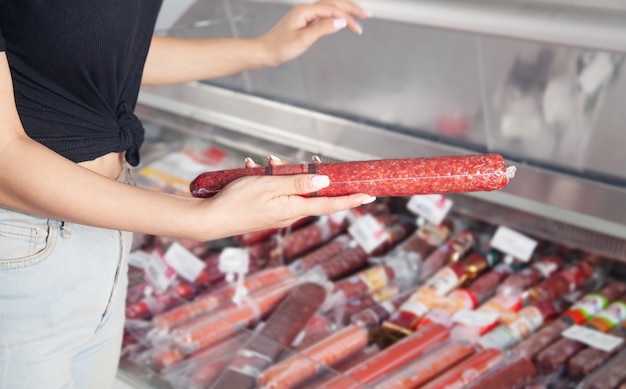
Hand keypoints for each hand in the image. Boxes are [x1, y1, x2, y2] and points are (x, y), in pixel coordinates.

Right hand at [201, 154, 373, 236]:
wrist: (210, 220)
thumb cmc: (237, 202)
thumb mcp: (269, 186)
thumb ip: (297, 183)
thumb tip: (324, 183)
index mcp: (293, 209)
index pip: (329, 205)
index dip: (350, 200)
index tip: (369, 196)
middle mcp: (289, 214)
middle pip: (311, 194)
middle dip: (311, 175)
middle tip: (313, 160)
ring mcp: (277, 214)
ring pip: (291, 189)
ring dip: (282, 172)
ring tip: (265, 161)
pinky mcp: (266, 211)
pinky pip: (275, 192)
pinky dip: (267, 178)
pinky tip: (251, 168)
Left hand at [258, 0, 369, 65]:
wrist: (264, 52)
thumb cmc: (278, 47)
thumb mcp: (302, 40)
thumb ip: (322, 29)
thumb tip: (340, 21)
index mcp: (304, 11)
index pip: (332, 10)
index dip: (347, 17)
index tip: (357, 27)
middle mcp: (305, 10)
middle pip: (333, 3)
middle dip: (351, 8)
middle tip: (366, 15)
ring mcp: (304, 15)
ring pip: (329, 8)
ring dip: (344, 10)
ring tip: (358, 15)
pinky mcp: (304, 22)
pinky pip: (323, 15)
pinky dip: (335, 16)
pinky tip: (341, 21)